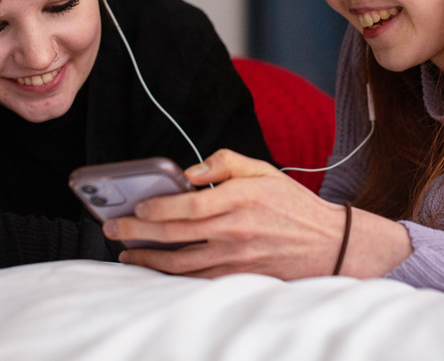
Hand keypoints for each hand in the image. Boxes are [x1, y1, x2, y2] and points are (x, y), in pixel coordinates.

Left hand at [103, 149, 410, 279]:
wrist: (330, 244)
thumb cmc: (293, 204)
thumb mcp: (263, 170)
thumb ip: (224, 163)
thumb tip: (188, 173)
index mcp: (240, 198)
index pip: (187, 206)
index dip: (156, 209)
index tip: (136, 207)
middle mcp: (235, 230)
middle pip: (174, 236)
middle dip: (137, 233)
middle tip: (113, 230)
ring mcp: (237, 259)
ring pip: (180, 264)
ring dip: (148, 259)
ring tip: (127, 253)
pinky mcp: (240, 278)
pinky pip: (196, 280)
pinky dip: (171, 276)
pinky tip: (157, 270)